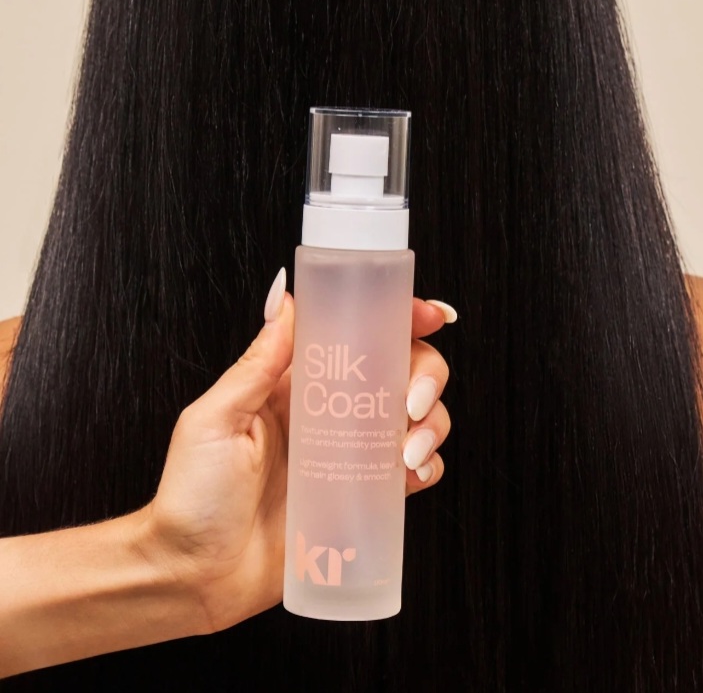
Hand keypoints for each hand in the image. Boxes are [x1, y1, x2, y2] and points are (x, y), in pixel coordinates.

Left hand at [140, 269, 454, 634]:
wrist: (194, 576)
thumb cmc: (191, 497)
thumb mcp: (214, 421)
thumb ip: (255, 365)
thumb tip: (283, 299)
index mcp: (294, 383)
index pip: (354, 334)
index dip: (396, 317)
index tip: (427, 313)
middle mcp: (329, 412)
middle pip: (400, 370)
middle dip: (426, 373)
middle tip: (413, 399)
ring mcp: (348, 455)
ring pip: (416, 418)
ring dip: (432, 422)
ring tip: (408, 448)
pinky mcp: (359, 500)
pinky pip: (411, 474)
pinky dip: (428, 466)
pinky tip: (414, 472)